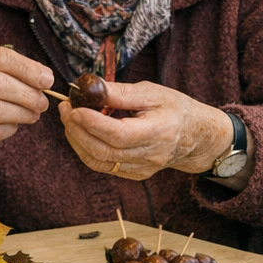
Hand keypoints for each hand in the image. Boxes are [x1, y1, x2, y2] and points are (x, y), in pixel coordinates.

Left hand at [59, 81, 237, 181]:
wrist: (196, 135)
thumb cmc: (175, 109)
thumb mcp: (152, 92)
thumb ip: (121, 92)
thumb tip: (91, 88)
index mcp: (159, 131)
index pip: (119, 134)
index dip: (92, 123)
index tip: (74, 108)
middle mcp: (151, 155)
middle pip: (105, 151)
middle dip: (78, 131)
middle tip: (66, 110)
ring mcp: (142, 168)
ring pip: (100, 162)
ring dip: (78, 141)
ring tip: (70, 120)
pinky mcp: (135, 174)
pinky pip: (104, 166)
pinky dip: (88, 150)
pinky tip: (83, 133)